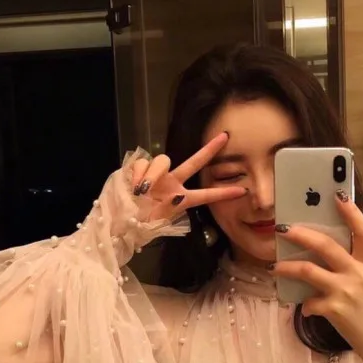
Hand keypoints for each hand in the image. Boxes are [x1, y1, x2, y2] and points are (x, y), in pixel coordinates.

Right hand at [131, 133, 246, 221]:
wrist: (119, 222)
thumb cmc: (139, 225)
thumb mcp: (158, 222)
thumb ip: (170, 208)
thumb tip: (177, 193)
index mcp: (181, 199)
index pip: (206, 194)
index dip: (223, 193)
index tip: (243, 191)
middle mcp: (172, 183)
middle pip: (194, 162)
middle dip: (209, 150)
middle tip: (225, 137)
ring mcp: (157, 175)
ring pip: (163, 159)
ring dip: (154, 173)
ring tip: (144, 189)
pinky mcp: (140, 169)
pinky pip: (143, 162)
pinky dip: (139, 173)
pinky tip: (135, 186)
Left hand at [271, 191, 362, 362]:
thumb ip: (350, 268)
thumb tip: (318, 253)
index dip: (352, 212)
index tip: (338, 194)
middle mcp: (359, 274)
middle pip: (327, 245)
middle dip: (301, 234)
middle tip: (282, 228)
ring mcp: (346, 291)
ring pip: (308, 270)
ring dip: (287, 267)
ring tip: (275, 267)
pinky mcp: (334, 310)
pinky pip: (308, 302)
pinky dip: (304, 305)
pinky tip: (306, 309)